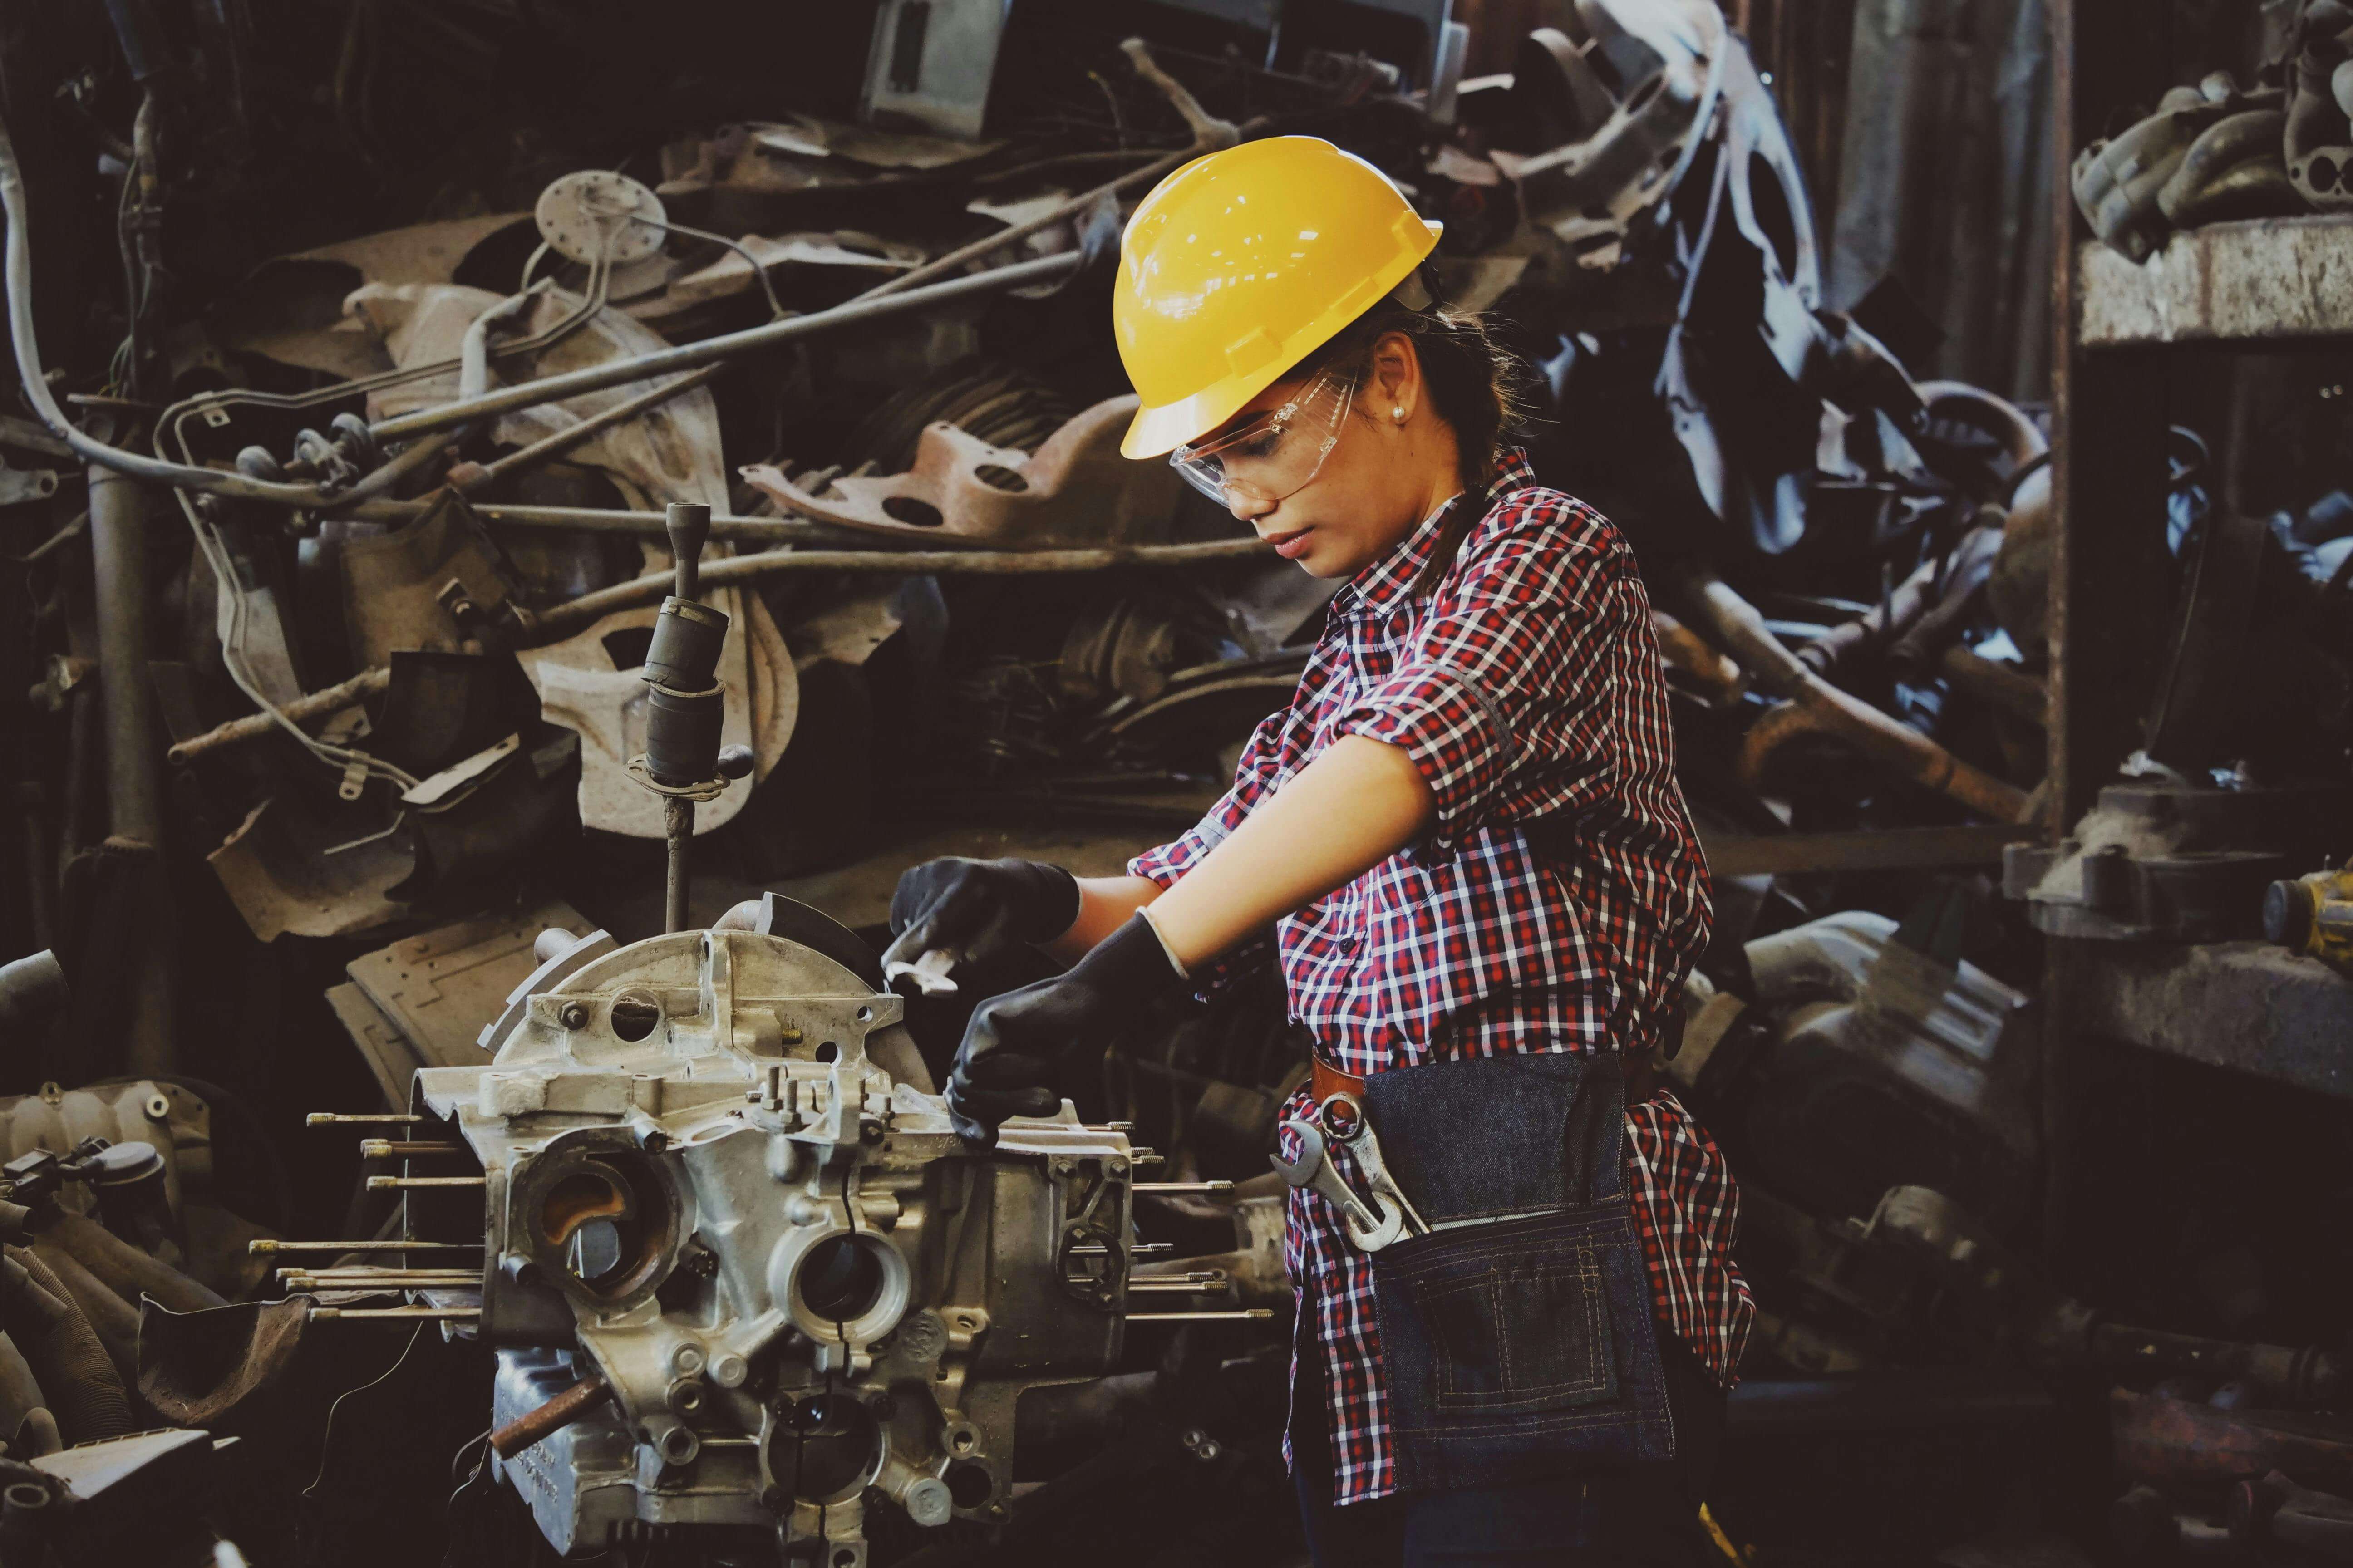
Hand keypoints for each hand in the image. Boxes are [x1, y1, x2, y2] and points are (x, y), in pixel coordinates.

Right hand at [880, 858, 1079, 982]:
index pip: (934, 922)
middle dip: (924, 950)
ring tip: (955, 926)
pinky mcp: (911, 876)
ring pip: (905, 924)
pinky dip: (915, 926)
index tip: (890, 972)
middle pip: (916, 926)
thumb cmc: (1011, 917)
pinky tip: (941, 919)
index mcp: (971, 881)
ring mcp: (923, 870)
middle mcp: (942, 870)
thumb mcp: (1003, 940)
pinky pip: (901, 917)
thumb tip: (929, 982)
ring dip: (922, 937)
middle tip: (957, 946)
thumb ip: (968, 960)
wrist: (1012, 882)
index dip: (911, 949)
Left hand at [946, 915, 1186, 1145]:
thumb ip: (1010, 1107)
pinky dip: (1010, 1071)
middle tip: (1048, 1102)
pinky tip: (1041, 1060)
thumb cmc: (1075, 1050)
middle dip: (1001, 1108)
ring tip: (1048, 1085)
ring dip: (1011, 1094)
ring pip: (967, 1082)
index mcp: (989, 1067)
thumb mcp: (1041, 1091)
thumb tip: (981, 1139)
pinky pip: (977, 1062)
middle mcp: (978, 1047)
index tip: (989, 1141)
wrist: (1096, 1007)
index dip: (967, 1126)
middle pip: (961, 1096)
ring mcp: (978, 1030)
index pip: (962, 1103)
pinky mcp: (984, 1015)